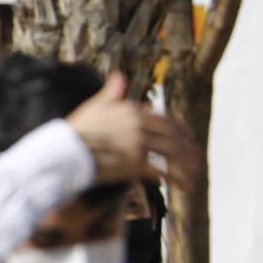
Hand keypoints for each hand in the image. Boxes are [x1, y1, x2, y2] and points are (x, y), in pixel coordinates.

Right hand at [65, 72, 200, 189]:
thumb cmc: (76, 130)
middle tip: (197, 160)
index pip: (166, 120)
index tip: (189, 139)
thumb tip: (119, 75)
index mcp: (132, 110)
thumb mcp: (94, 106)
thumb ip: (111, 92)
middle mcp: (139, 125)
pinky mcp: (135, 162)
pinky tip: (182, 187)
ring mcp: (138, 143)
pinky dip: (175, 180)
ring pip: (172, 152)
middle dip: (188, 149)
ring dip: (187, 164)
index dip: (181, 130)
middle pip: (173, 136)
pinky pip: (161, 171)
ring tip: (195, 175)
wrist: (65, 151)